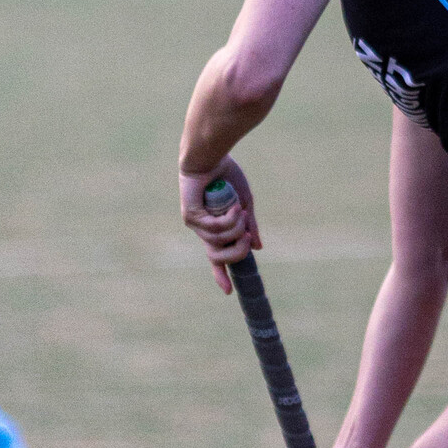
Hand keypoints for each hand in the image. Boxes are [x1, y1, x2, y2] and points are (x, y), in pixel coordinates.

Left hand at [180, 157, 258, 292]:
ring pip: (219, 242)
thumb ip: (249, 226)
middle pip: (218, 257)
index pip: (216, 257)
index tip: (229, 292)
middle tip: (247, 236)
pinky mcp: (190, 216)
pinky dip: (229, 219)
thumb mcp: (244, 204)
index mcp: (213, 228)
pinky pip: (215, 229)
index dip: (221, 275)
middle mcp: (202, 229)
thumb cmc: (225, 175)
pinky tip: (232, 206)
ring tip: (240, 210)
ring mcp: (195, 224)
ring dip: (236, 228)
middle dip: (237, 252)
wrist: (210, 156)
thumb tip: (257, 247)